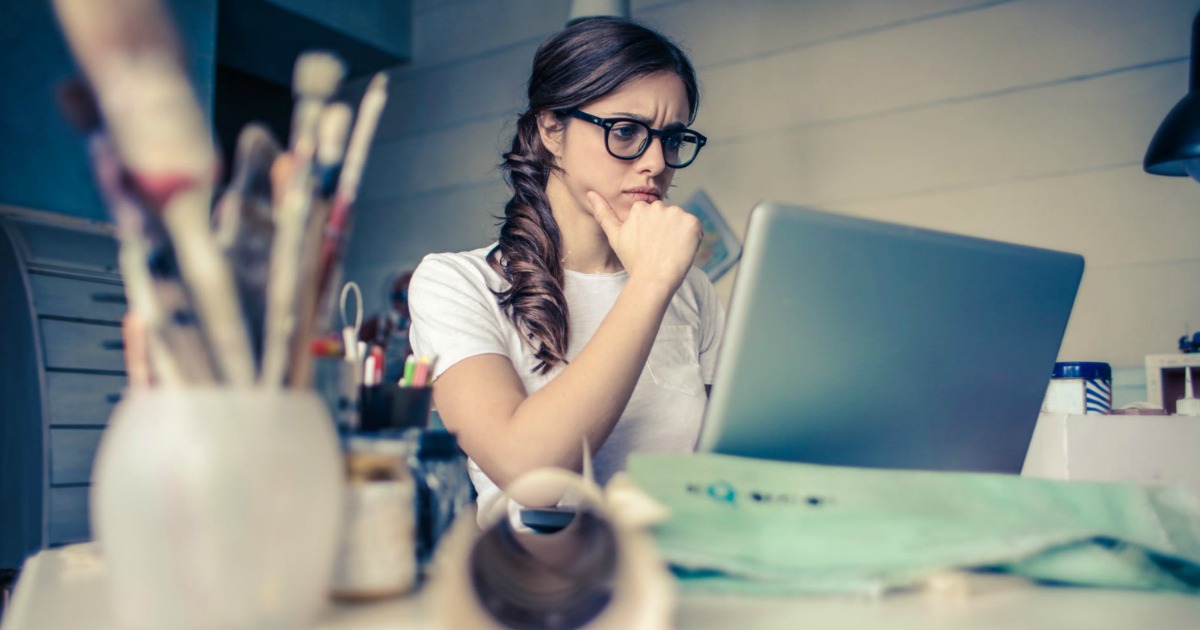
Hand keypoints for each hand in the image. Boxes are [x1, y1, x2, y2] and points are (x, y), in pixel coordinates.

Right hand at [587, 191, 701, 289]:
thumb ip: (603, 212)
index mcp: (640, 208)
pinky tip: (681, 250)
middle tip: (659, 249)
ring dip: (679, 233)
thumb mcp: (615, 236)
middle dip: (666, 229)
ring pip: (681, 221)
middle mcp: (658, 206)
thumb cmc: (633, 261)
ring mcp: (676, 213)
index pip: (653, 215)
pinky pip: (695, 228)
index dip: (653, 232)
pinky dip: (691, 238)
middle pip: (667, 216)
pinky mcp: (692, 223)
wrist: (652, 279)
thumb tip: (589, 193)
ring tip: (669, 251)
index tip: (649, 245)